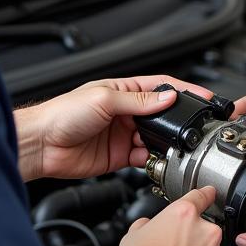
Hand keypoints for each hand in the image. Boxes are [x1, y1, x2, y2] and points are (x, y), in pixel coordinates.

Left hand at [14, 75, 212, 180]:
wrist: (41, 145)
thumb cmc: (61, 114)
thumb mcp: (104, 99)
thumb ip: (139, 101)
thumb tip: (168, 97)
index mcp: (123, 91)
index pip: (160, 87)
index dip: (183, 91)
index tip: (203, 96)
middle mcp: (125, 112)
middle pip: (162, 115)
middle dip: (179, 121)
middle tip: (195, 127)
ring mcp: (123, 134)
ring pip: (156, 138)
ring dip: (166, 142)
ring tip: (173, 145)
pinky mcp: (119, 156)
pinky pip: (144, 157)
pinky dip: (153, 159)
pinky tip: (155, 158)